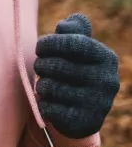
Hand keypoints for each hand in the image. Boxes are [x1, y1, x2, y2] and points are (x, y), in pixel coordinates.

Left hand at [34, 13, 119, 138]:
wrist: (83, 111)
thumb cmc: (75, 68)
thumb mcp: (78, 46)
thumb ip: (73, 30)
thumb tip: (65, 24)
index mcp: (106, 57)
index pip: (73, 43)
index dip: (50, 43)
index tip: (40, 47)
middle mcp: (107, 80)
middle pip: (57, 65)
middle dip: (41, 64)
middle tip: (41, 67)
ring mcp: (97, 103)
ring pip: (50, 87)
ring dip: (42, 84)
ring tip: (47, 84)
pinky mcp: (83, 122)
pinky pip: (49, 108)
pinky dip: (43, 104)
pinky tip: (51, 102)